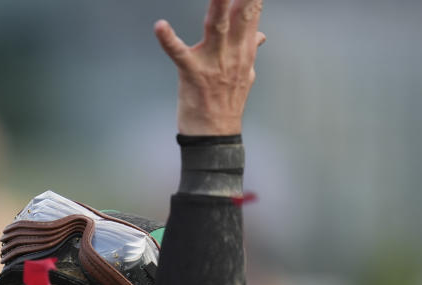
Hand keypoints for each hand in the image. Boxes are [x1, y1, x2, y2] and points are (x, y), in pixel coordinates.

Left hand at [154, 0, 264, 134]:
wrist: (215, 136)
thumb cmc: (227, 103)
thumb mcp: (245, 75)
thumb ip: (250, 50)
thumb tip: (261, 35)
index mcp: (244, 52)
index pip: (252, 16)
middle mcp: (232, 54)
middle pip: (240, 17)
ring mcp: (212, 64)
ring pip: (216, 28)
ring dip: (217, 6)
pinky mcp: (192, 74)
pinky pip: (178, 53)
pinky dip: (168, 40)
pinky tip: (160, 26)